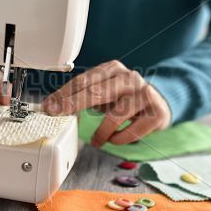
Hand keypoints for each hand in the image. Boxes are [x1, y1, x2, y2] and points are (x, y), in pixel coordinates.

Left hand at [42, 60, 170, 146]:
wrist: (160, 102)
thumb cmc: (124, 98)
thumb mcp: (104, 92)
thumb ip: (83, 95)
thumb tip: (54, 106)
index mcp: (113, 69)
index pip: (84, 80)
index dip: (65, 94)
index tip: (49, 106)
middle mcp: (129, 78)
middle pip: (98, 91)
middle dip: (74, 104)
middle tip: (58, 114)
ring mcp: (145, 94)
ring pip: (116, 114)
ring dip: (102, 132)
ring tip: (96, 141)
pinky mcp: (157, 112)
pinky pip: (133, 129)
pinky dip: (120, 138)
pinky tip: (115, 140)